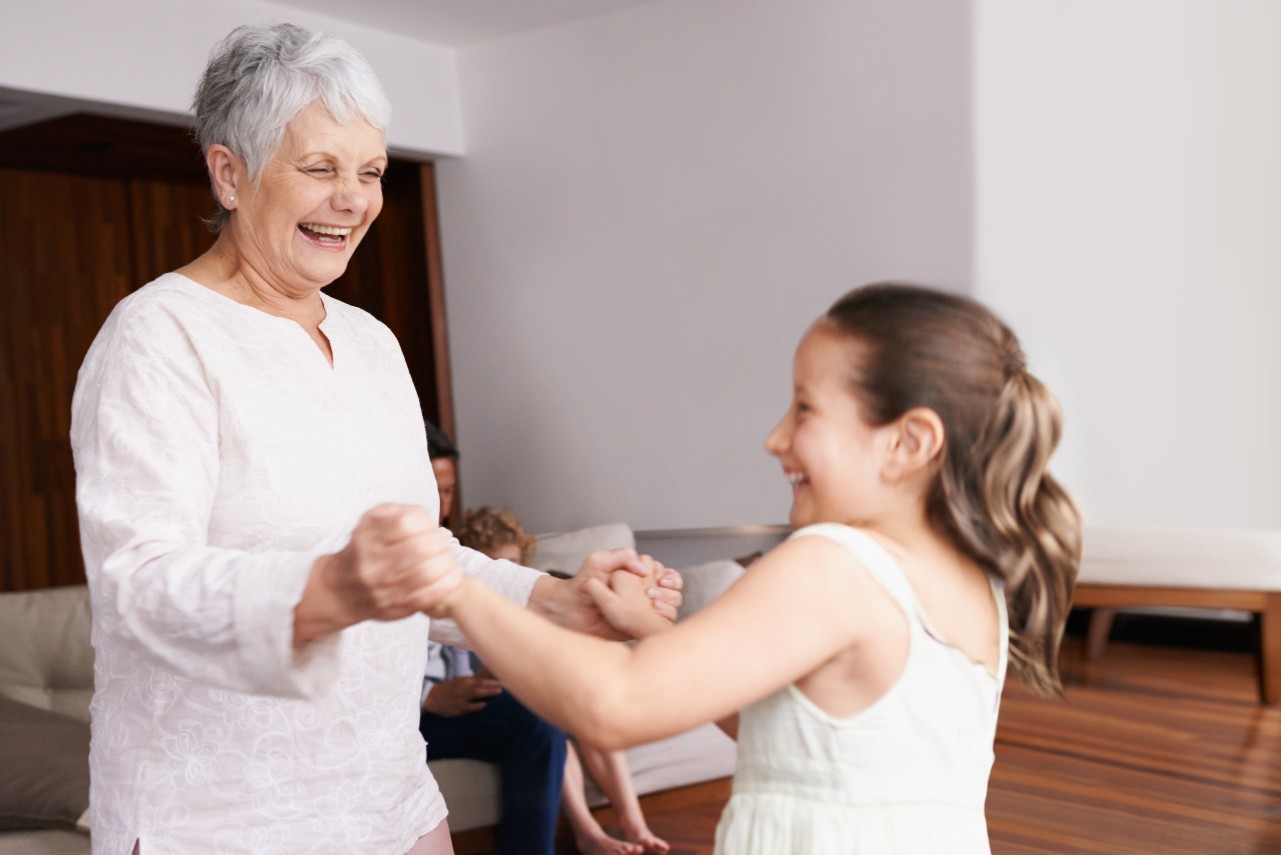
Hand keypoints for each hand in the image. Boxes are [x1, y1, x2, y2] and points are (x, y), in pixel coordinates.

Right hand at [295, 504, 462, 646]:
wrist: (338, 591)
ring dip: (446, 564)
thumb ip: (395, 514)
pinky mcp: (392, 609)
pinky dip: (445, 585)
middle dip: (440, 544)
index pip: (405, 523)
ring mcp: (380, 589)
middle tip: (443, 545)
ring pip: (426, 574)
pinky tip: (452, 577)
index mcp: (366, 537)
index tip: (431, 529)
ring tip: (449, 560)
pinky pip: (426, 597)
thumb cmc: (363, 552)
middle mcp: (370, 564)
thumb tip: (422, 516)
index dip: (426, 525)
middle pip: (419, 548)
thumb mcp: (369, 525)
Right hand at [421, 676, 502, 717]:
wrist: (432, 698)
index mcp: (465, 681)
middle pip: (482, 685)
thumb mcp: (460, 682)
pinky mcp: (458, 708)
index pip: (483, 679)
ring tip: (499, 691)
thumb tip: (488, 682)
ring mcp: (461, 698)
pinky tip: (484, 704)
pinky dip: (476, 705)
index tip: (505, 679)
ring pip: (476, 694)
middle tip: (507, 684)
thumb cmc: (449, 690)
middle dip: (494, 684)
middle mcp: (464, 688)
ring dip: (488, 692)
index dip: (494, 679)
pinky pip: (468, 707)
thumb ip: (473, 682)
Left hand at [584, 564, 674, 639]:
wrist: (569, 611)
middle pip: (673, 588)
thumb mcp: (599, 561)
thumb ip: (622, 557)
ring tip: (653, 605)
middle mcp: (642, 591)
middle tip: (654, 594)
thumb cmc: (581, 583)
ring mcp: (643, 609)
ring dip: (669, 602)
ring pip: (672, 605)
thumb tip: (645, 570)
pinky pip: (662, 624)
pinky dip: (664, 619)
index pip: (663, 571)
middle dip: (671, 589)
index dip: (667, 575)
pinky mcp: (639, 626)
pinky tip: (654, 616)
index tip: (660, 579)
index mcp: (636, 575)